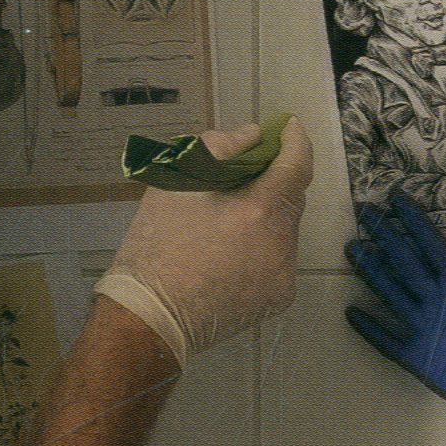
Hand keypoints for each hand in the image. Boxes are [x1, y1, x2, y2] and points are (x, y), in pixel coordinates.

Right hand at [96, 119, 313, 365]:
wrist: (149, 317)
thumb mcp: (174, 183)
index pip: (296, 165)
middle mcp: (281, 244)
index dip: (294, 142)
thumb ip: (218, 149)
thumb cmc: (156, 247)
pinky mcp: (279, 299)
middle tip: (251, 170)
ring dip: (267, 217)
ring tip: (231, 218)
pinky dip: (263, 248)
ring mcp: (283, 275)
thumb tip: (251, 138)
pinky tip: (232, 253)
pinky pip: (278, 261)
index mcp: (258, 211)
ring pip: (285, 231)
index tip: (286, 128)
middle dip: (276, 180)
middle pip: (292, 199)